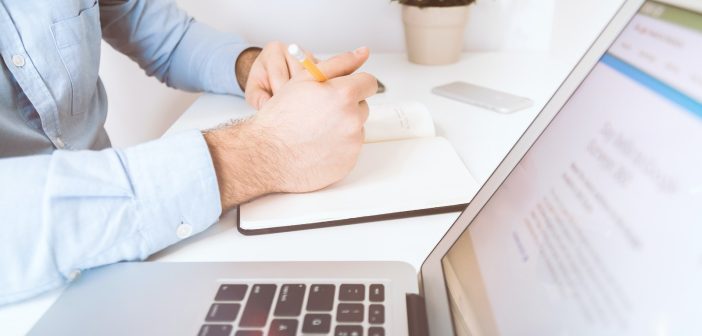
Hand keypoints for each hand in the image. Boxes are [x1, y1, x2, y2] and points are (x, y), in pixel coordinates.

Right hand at [205, 47, 376, 209]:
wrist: (266, 154)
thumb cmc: (281, 116)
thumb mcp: (305, 79)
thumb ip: (339, 63)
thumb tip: (363, 52)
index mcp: (344, 94)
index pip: (368, 82)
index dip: (354, 84)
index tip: (343, 90)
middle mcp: (352, 119)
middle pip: (362, 106)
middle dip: (346, 106)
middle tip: (320, 112)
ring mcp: (352, 143)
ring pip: (356, 128)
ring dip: (343, 127)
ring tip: (316, 130)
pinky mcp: (349, 162)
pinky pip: (350, 149)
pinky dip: (338, 147)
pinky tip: (317, 146)